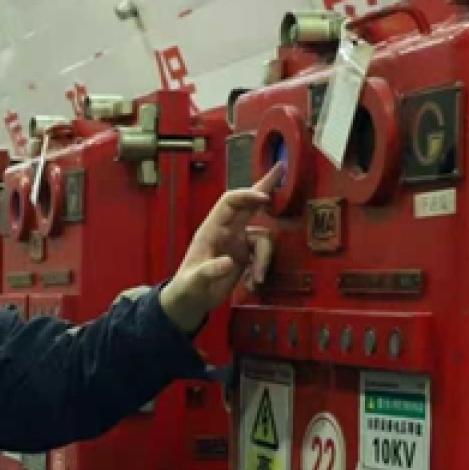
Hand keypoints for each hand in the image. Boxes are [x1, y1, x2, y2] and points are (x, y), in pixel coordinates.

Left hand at [159, 162, 283, 332]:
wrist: (191, 301)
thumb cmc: (187, 287)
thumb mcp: (194, 281)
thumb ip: (209, 271)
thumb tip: (229, 263)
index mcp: (211, 229)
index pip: (230, 202)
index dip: (247, 196)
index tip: (265, 198)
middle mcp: (227, 231)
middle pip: (249, 204)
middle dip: (265, 188)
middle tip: (281, 168)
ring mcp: (237, 243)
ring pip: (263, 238)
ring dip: (264, 258)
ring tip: (257, 279)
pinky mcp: (245, 257)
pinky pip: (263, 255)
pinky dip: (262, 268)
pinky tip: (253, 284)